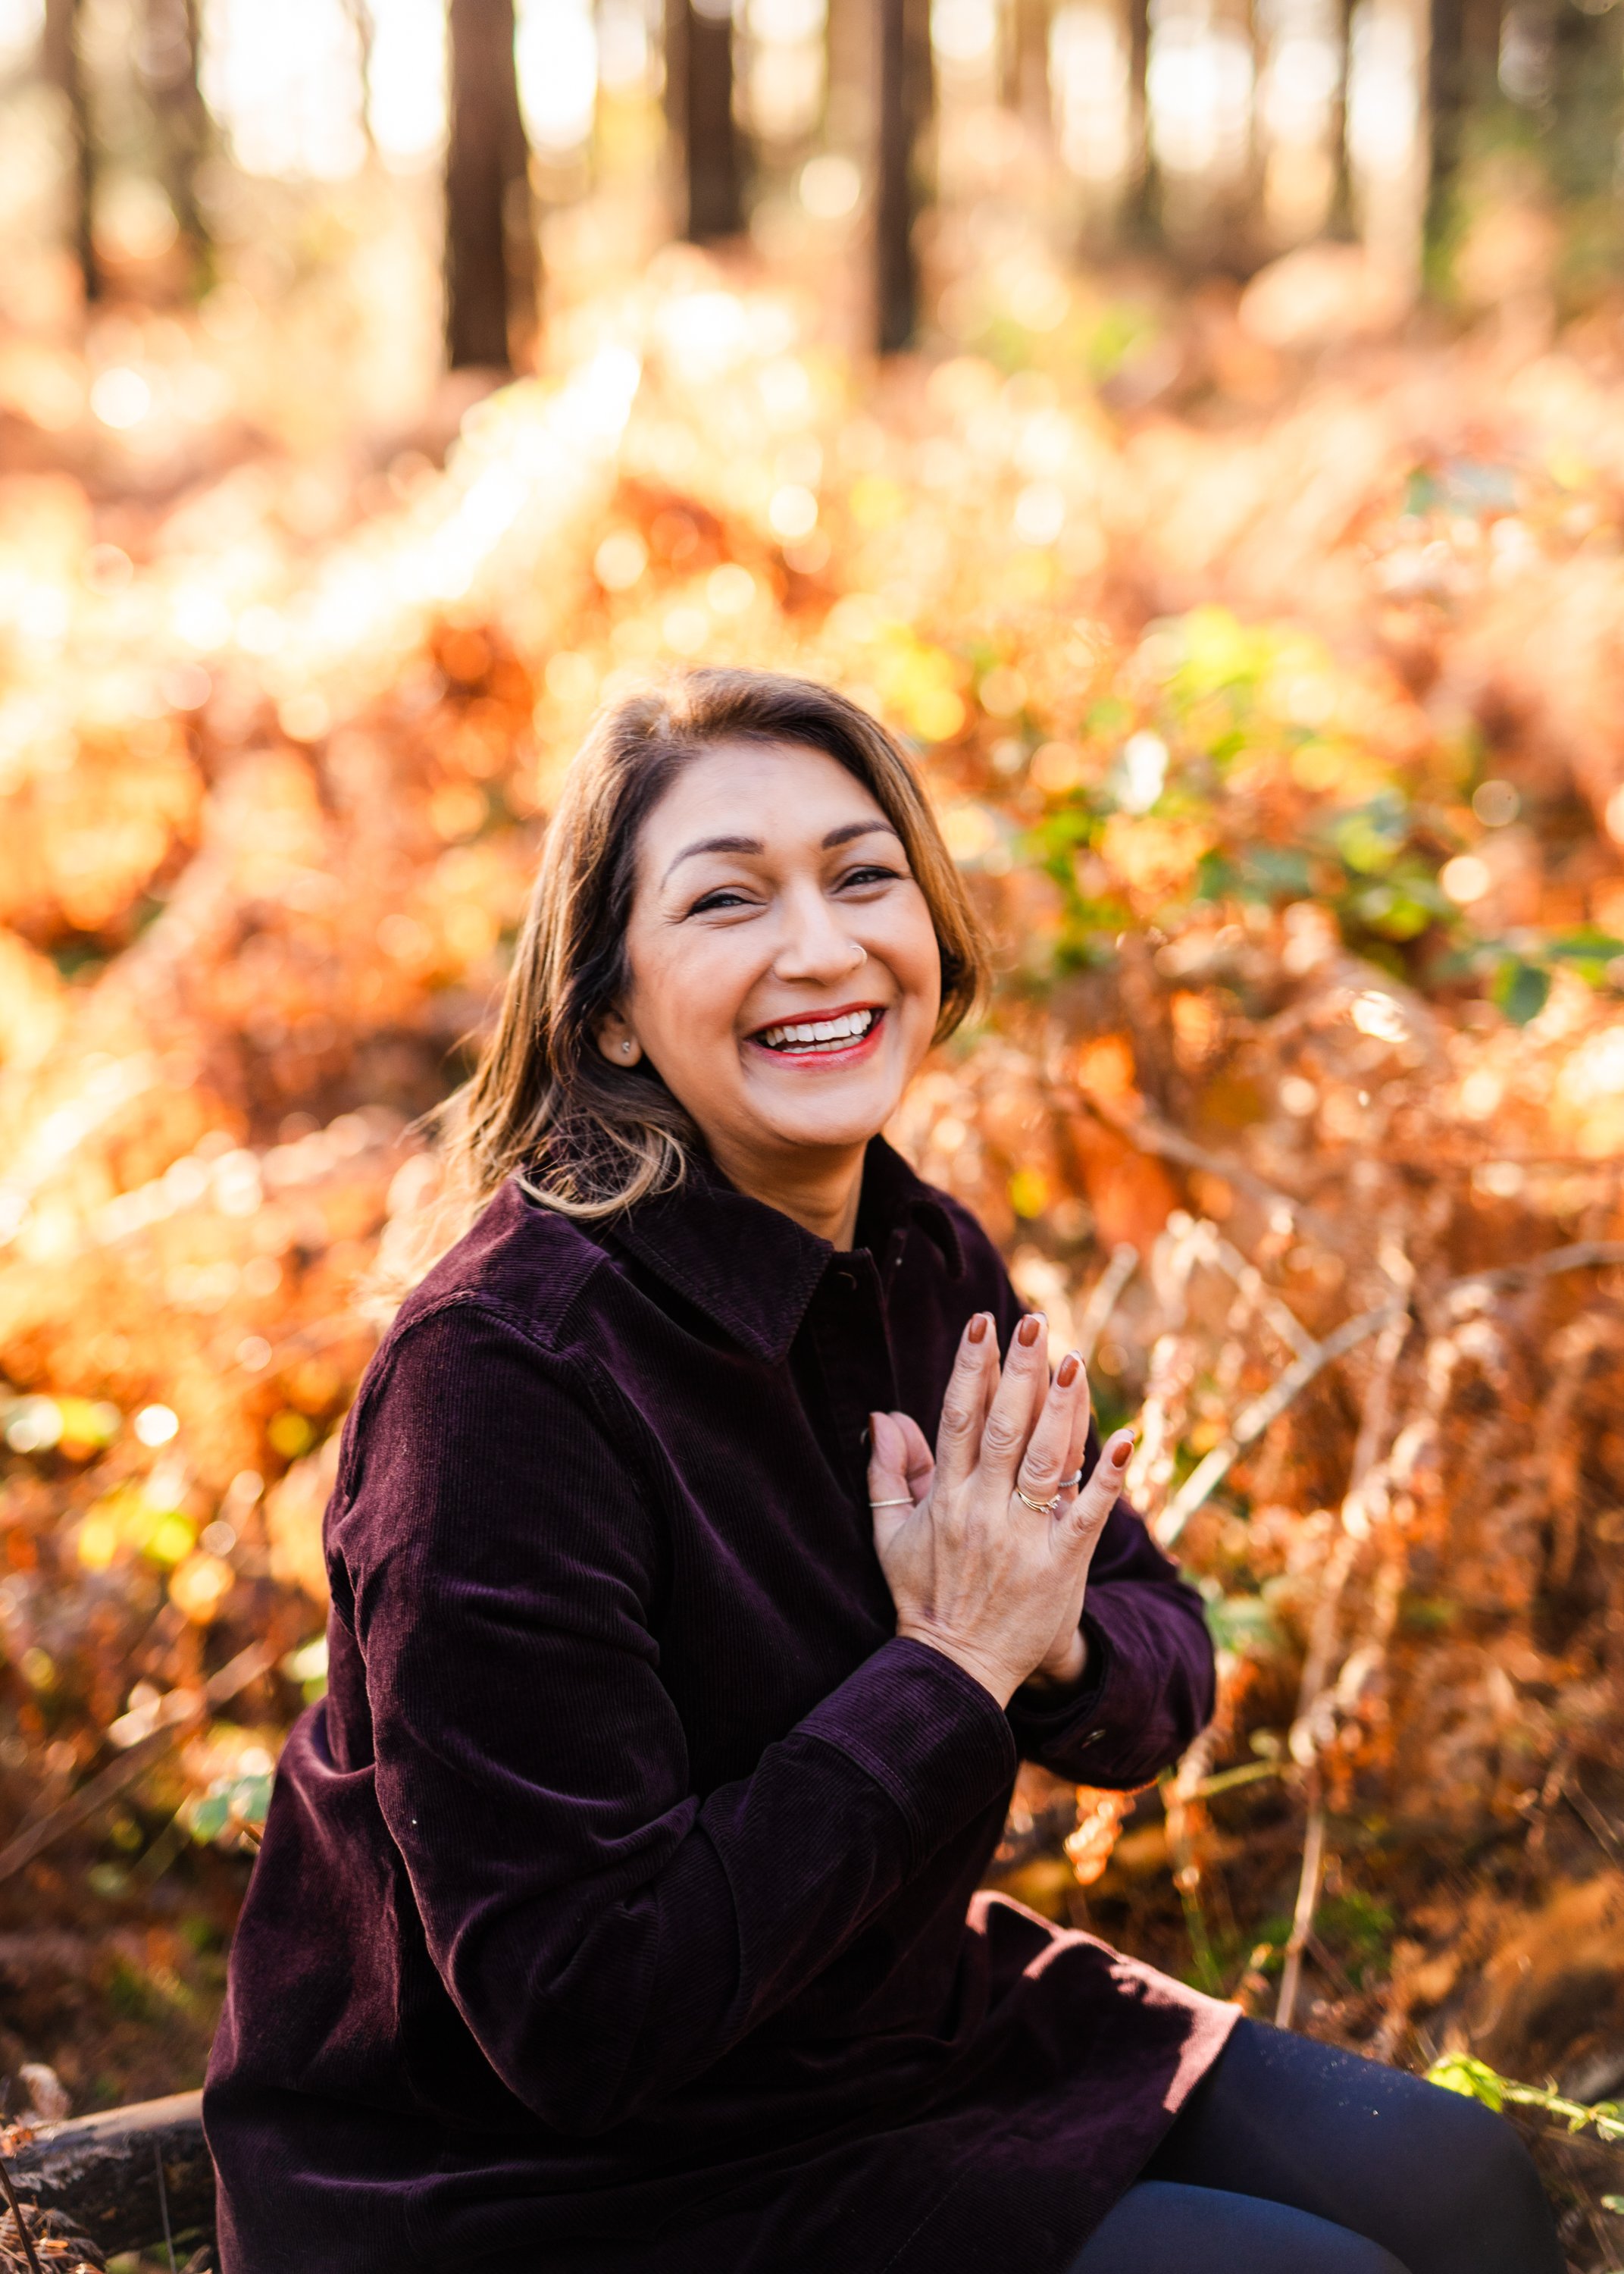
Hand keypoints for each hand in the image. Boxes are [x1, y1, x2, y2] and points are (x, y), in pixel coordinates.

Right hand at [868, 1311, 1134, 1708]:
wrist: (956, 1669)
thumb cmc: (924, 1596)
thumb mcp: (890, 1535)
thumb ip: (888, 1473)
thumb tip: (883, 1415)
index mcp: (945, 1498)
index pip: (958, 1418)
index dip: (971, 1367)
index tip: (983, 1323)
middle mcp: (983, 1510)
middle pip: (1003, 1428)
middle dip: (1019, 1372)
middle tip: (1035, 1322)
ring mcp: (1023, 1538)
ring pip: (1045, 1461)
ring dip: (1062, 1409)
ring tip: (1074, 1360)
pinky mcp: (1060, 1565)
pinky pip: (1088, 1514)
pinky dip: (1110, 1477)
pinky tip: (1127, 1437)